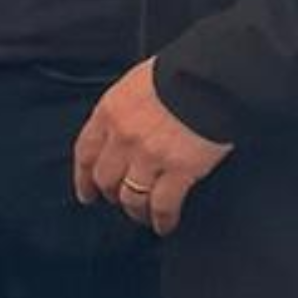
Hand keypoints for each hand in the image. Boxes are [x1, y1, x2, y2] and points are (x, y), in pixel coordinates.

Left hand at [73, 58, 231, 234]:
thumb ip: (125, 109)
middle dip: (111, 194)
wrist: (214, 75)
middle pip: (106, 179)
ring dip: (136, 211)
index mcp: (111, 111)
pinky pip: (162, 206)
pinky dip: (162, 220)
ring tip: (143, 215)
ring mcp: (150, 156)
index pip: (86, 152)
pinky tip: (164, 225)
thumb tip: (122, 130)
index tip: (87, 192)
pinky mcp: (179, 170)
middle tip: (120, 201)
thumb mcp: (138, 83)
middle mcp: (124, 137)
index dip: (83, 178)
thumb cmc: (181, 73)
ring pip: (131, 198)